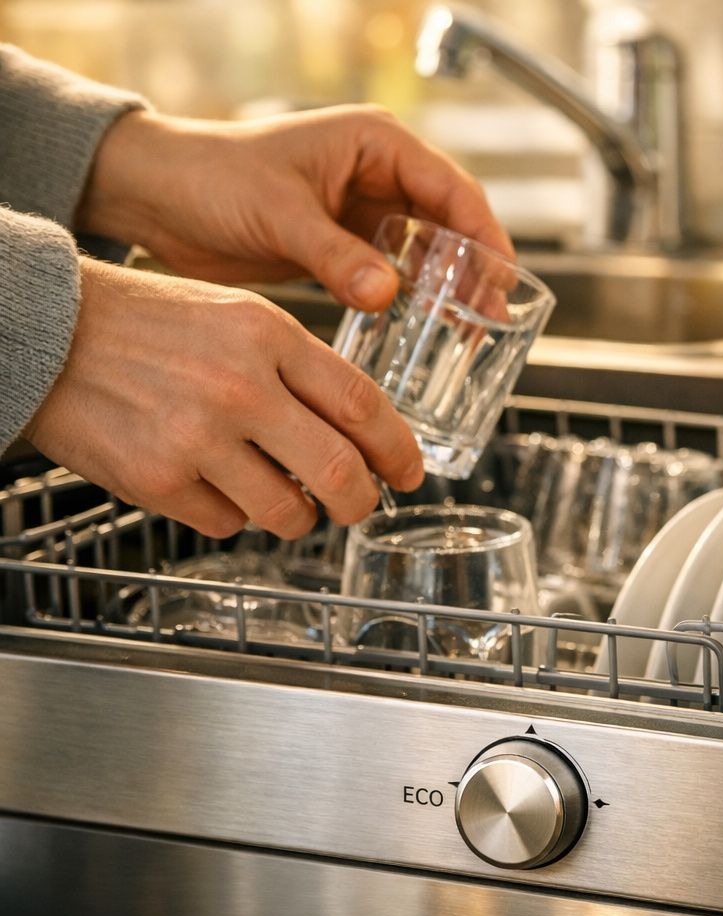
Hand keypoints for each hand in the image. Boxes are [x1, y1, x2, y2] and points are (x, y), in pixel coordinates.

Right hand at [24, 259, 425, 538]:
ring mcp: (197, 437)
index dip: (398, 450)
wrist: (45, 329)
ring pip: (287, 512)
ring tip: (287, 504)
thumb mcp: (236, 317)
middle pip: (340, 471)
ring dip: (297, 518)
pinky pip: (225, 523)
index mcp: (269, 336)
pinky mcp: (156, 479)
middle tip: (359, 507)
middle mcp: (240, 387)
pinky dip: (231, 516)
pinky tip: (214, 487)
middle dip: (361, 502)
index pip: (363, 406)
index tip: (409, 474)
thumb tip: (358, 428)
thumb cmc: (146, 322)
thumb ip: (299, 365)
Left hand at [76, 105, 512, 311]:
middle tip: (492, 318)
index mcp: (376, 144)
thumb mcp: (279, 214)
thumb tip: (388, 294)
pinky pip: (397, 274)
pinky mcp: (346, 246)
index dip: (485, 236)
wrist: (155, 197)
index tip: (504, 281)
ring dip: (450, 290)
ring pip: (429, 253)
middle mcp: (379, 175)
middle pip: (452, 224)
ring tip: (469, 332)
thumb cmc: (209, 177)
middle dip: (476, 270)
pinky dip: (415, 300)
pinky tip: (427, 329)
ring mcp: (365, 212)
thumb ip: (336, 255)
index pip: (453, 190)